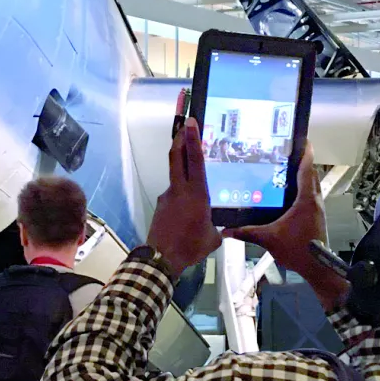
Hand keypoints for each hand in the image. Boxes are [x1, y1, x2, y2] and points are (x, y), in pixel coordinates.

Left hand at [147, 118, 221, 278]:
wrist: (161, 258)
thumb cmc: (190, 246)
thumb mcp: (212, 238)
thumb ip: (216, 227)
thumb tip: (218, 227)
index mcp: (196, 194)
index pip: (194, 160)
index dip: (192, 139)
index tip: (190, 122)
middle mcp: (180, 190)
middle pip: (176, 157)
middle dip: (180, 139)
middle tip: (184, 125)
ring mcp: (167, 197)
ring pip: (176, 177)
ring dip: (183, 171)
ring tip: (194, 181)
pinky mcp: (161, 206)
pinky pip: (174, 196)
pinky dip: (181, 196)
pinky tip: (187, 212)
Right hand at [224, 144, 347, 311]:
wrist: (318, 268)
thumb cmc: (297, 250)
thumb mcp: (269, 239)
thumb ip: (247, 232)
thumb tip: (226, 230)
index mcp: (306, 199)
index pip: (307, 169)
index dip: (305, 153)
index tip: (301, 139)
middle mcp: (315, 200)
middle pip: (311, 173)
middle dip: (302, 160)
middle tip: (286, 151)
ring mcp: (318, 208)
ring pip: (312, 184)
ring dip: (303, 174)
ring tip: (285, 167)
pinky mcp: (317, 216)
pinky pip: (311, 194)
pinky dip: (303, 187)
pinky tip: (288, 192)